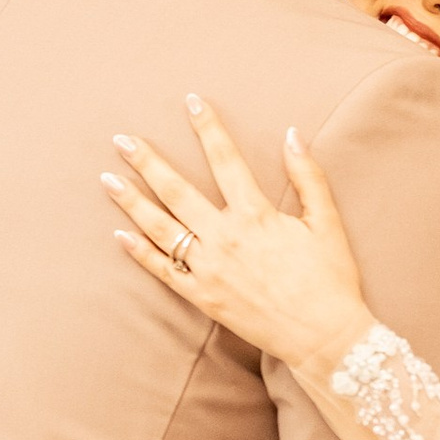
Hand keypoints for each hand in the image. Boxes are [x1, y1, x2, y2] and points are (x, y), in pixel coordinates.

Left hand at [106, 97, 371, 380]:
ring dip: (132, 202)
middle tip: (122, 140)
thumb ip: (308, 176)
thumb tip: (293, 134)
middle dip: (147, 162)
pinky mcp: (202, 298)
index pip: (225, 160)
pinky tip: (120, 233)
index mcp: (256, 216)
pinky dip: (139, 253)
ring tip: (108, 179)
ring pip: (161, 229)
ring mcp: (209, 270)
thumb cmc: (330, 280)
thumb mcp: (327, 223)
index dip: (208, 128)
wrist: (324, 338)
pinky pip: (163, 272)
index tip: (192, 102)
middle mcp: (225, 239)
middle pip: (177, 191)